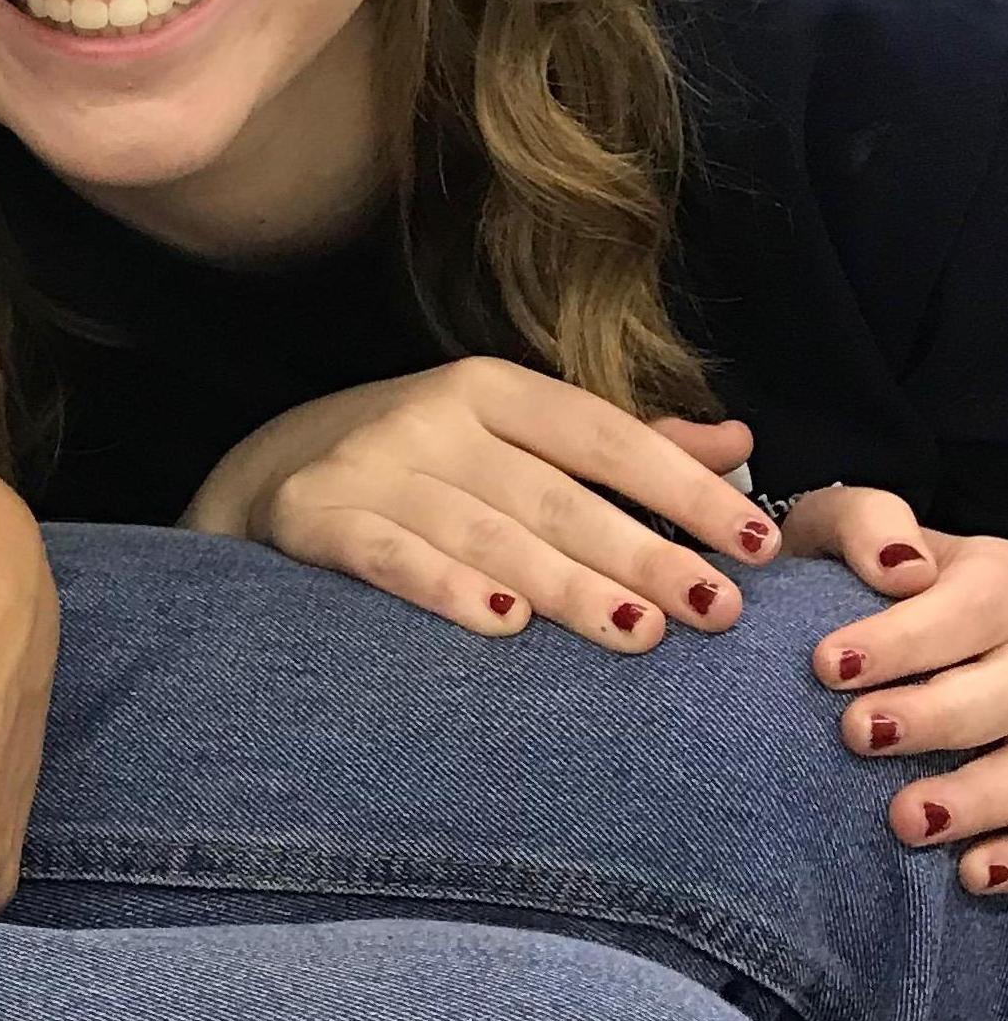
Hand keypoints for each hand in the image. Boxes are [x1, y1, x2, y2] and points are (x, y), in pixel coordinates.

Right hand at [181, 357, 781, 650]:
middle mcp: (428, 416)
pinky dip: (444, 588)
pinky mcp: (312, 516)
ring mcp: (367, 465)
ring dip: (565, 583)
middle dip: (643, 552)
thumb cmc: (417, 471)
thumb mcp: (509, 440)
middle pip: (553, 493)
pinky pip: (387, 554)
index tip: (760, 542)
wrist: (261, 480)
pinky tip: (502, 625)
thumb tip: (740, 442)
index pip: (602, 434)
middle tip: (718, 611)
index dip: (683, 487)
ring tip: (638, 630)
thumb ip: (621, 446)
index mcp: (488, 390)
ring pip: (484, 530)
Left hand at [788, 486, 1007, 893]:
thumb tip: (900, 567)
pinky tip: (972, 872)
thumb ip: (867, 525)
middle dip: (937, 717)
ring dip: (979, 797)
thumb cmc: (856, 568)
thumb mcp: (846, 526)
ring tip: (907, 820)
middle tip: (857, 734)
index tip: (828, 665)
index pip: (972, 607)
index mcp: (994, 580)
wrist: (872, 612)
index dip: (907, 640)